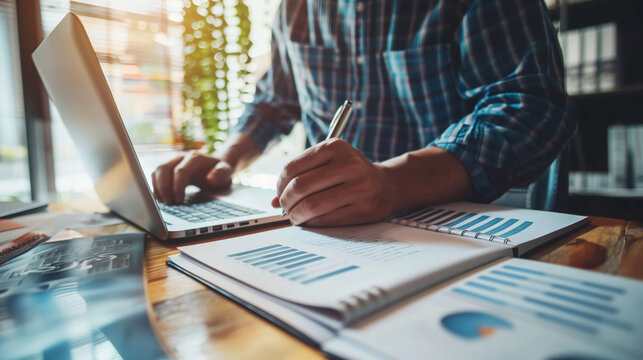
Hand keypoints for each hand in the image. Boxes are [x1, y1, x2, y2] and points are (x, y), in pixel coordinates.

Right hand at [152, 151, 232, 203]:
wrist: (216, 166)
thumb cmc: (221, 171)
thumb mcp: (227, 172)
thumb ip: (222, 173)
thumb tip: (210, 179)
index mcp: (195, 157)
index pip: (180, 171)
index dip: (177, 187)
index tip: (179, 201)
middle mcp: (182, 156)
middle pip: (164, 168)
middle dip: (163, 187)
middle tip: (168, 203)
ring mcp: (174, 161)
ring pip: (158, 171)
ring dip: (157, 187)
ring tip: (164, 202)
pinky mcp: (169, 167)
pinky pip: (156, 175)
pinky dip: (156, 186)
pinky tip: (161, 198)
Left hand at [274, 139, 396, 226]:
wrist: (386, 185)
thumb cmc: (349, 173)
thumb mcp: (329, 162)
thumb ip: (302, 175)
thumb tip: (273, 200)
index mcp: (335, 146)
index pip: (293, 168)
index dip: (279, 184)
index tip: (279, 192)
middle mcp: (349, 164)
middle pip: (301, 187)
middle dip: (286, 201)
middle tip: (284, 207)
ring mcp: (359, 186)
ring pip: (312, 205)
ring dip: (296, 215)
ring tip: (295, 216)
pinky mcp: (364, 208)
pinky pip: (327, 219)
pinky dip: (312, 222)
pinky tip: (311, 220)